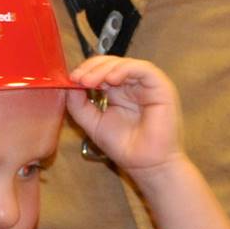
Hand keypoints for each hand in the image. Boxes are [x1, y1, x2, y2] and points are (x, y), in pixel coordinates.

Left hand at [62, 55, 182, 173]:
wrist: (146, 165)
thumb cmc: (124, 147)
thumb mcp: (93, 123)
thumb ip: (79, 105)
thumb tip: (68, 85)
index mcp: (119, 91)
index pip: (101, 70)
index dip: (86, 70)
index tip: (71, 79)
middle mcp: (133, 85)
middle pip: (111, 63)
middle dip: (92, 68)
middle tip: (78, 78)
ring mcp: (147, 84)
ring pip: (125, 63)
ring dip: (104, 68)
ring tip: (89, 81)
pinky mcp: (160, 86)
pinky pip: (142, 69)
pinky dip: (124, 70)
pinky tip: (110, 80)